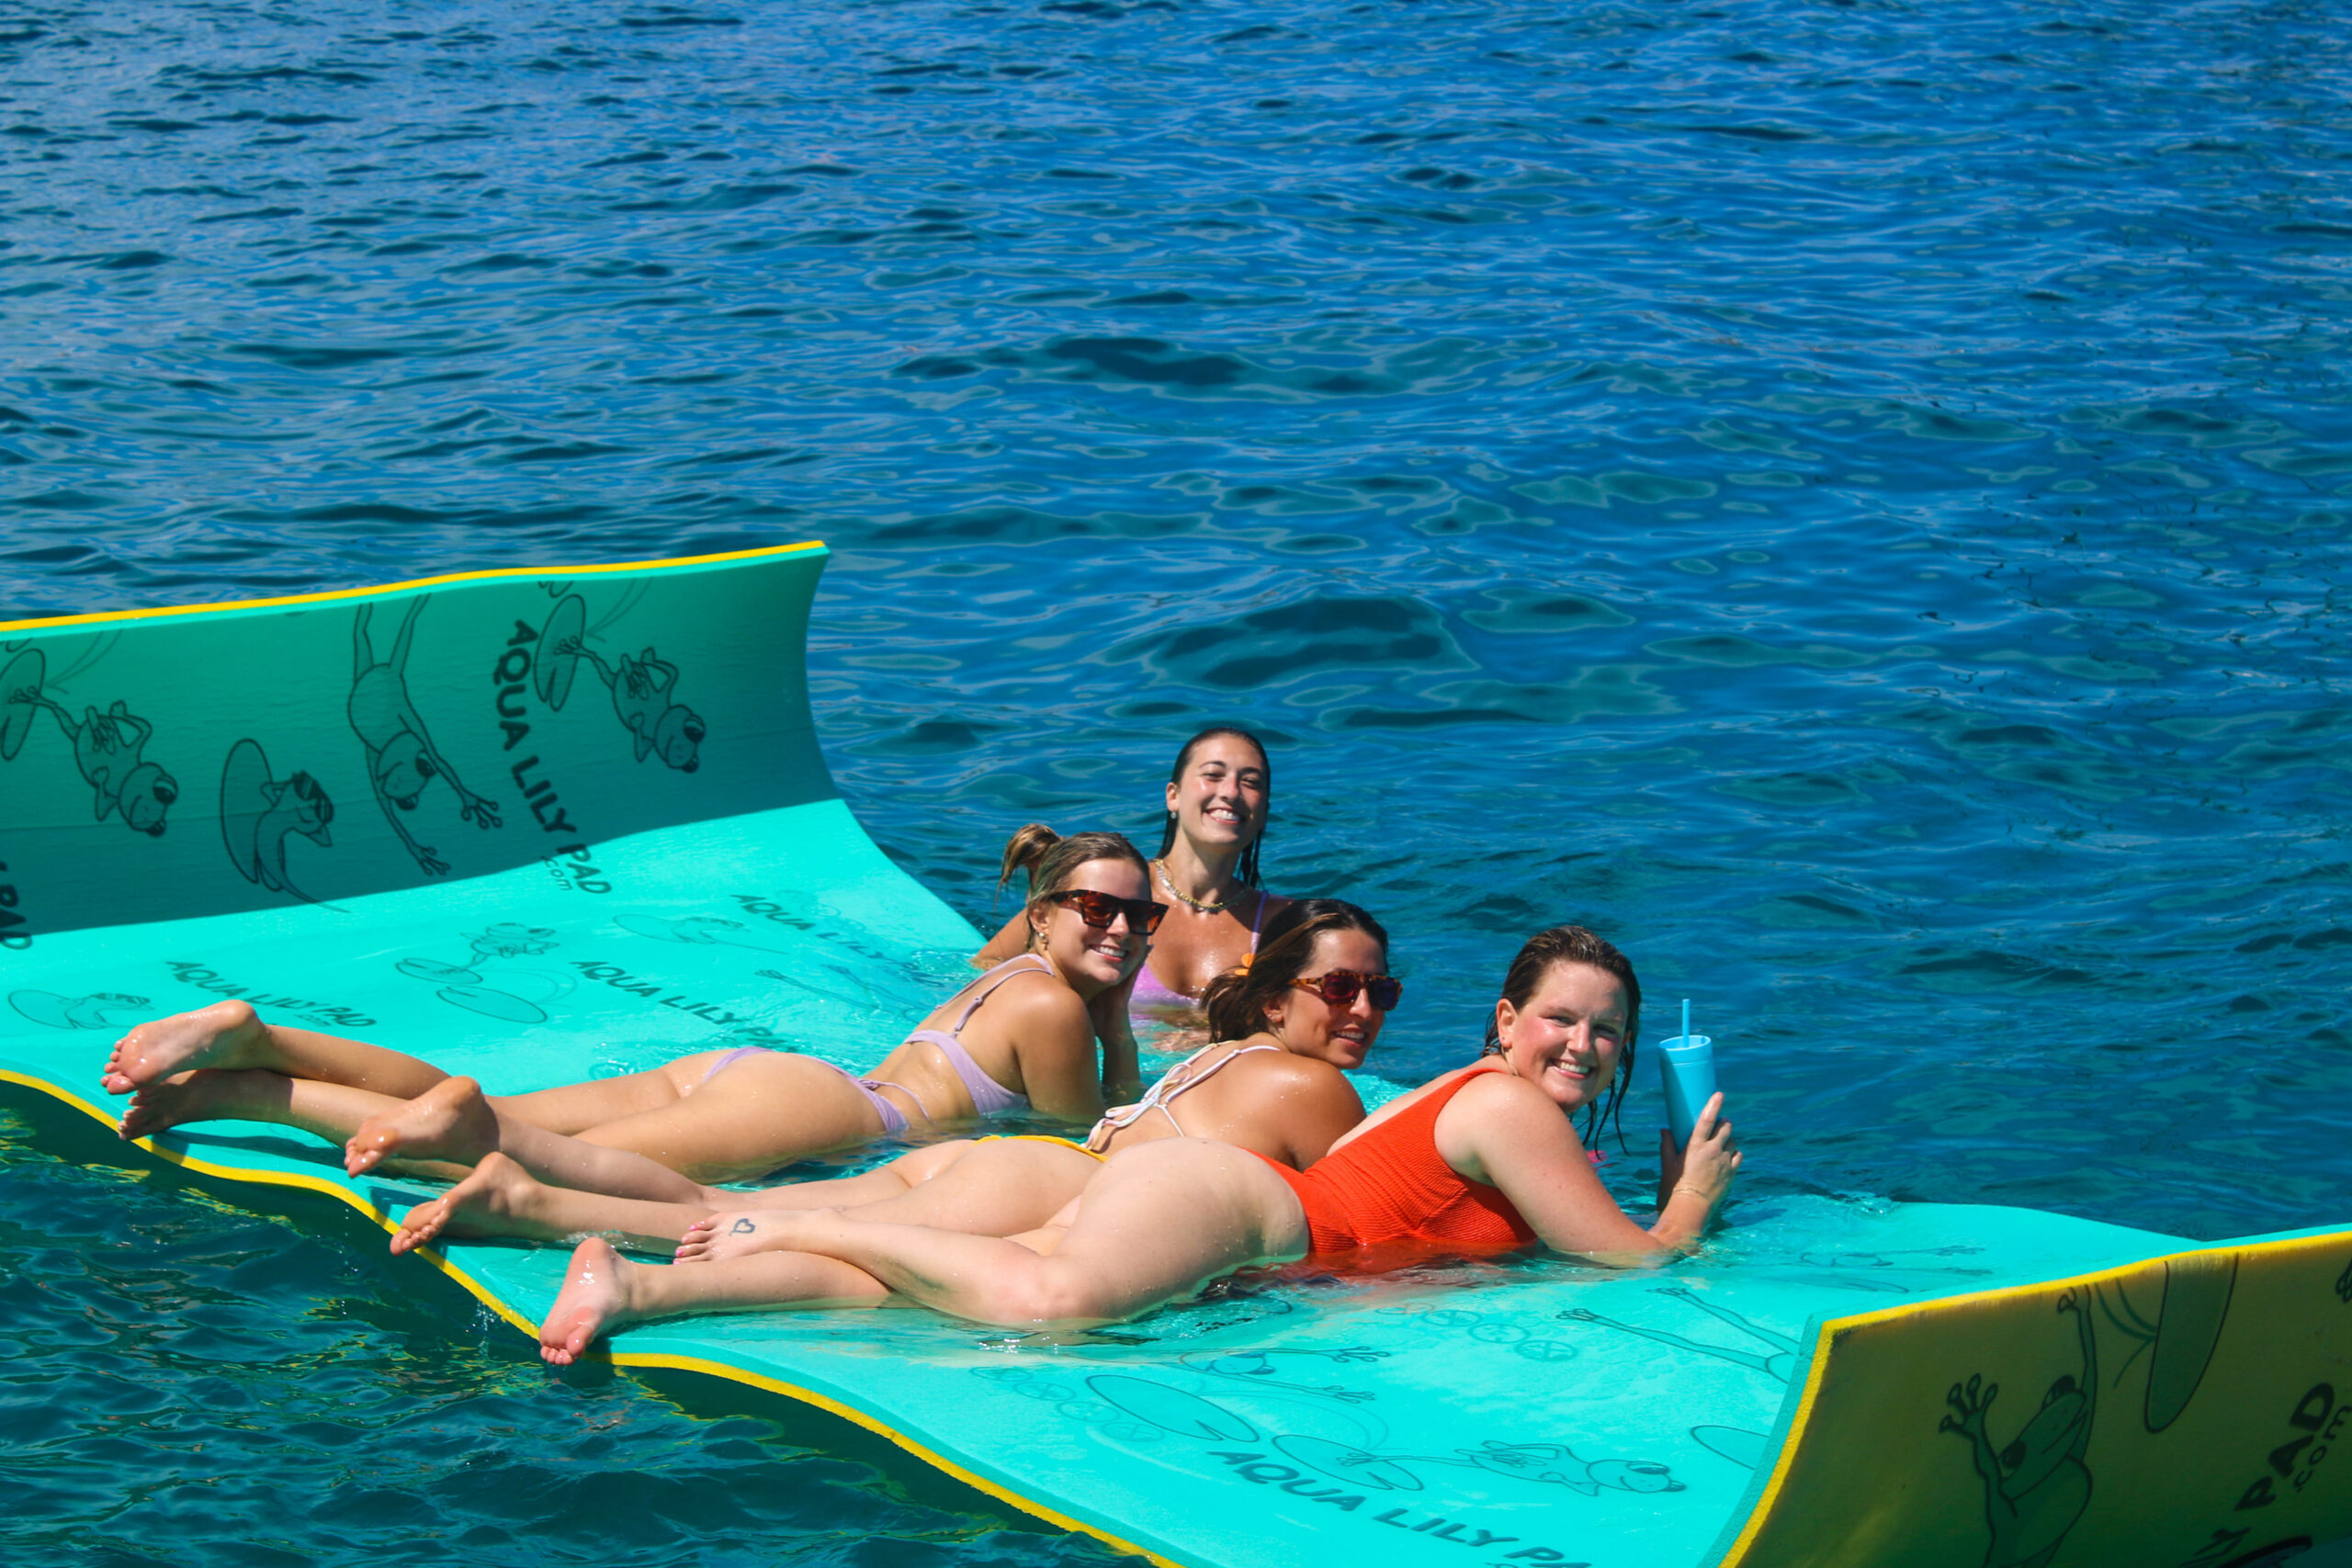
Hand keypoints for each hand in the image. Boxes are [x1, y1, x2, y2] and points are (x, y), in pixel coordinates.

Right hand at [1666, 1093, 1739, 1211]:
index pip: (1708, 1119)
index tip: (1719, 1094)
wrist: (1691, 1209)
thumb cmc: (1675, 1186)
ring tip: (1721, 1142)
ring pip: (1733, 1142)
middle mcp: (1713, 1151)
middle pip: (1726, 1127)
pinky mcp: (1732, 1173)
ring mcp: (1724, 1162)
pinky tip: (1728, 1155)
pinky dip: (1734, 1153)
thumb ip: (1667, 1145)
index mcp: (1696, 1146)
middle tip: (1720, 1123)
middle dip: (1724, 1122)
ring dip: (1729, 1139)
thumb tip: (1664, 1130)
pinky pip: (1738, 1156)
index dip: (1714, 1104)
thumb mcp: (1668, 1164)